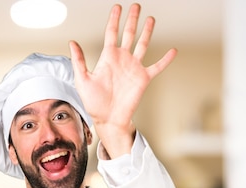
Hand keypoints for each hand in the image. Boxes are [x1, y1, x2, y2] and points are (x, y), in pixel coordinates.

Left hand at [69, 3, 176, 158]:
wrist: (108, 119)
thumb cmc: (94, 103)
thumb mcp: (82, 80)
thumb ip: (79, 61)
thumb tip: (72, 43)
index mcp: (108, 58)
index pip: (111, 33)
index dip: (114, 19)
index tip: (118, 7)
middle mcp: (122, 60)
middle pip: (128, 34)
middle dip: (132, 20)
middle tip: (135, 6)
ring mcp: (134, 68)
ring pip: (142, 44)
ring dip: (147, 32)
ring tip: (150, 19)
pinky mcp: (143, 78)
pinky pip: (157, 66)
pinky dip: (165, 59)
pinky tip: (172, 51)